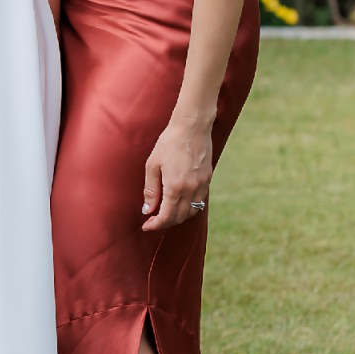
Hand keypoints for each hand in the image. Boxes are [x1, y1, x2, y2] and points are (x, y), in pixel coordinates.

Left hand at [142, 114, 212, 231]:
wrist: (192, 127)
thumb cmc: (169, 143)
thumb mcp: (153, 165)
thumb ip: (151, 189)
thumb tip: (148, 210)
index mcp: (175, 186)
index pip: (167, 216)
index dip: (156, 224)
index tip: (147, 226)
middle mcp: (191, 189)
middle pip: (180, 217)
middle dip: (166, 223)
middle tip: (153, 221)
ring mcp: (202, 185)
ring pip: (192, 211)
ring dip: (179, 217)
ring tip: (166, 213)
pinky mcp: (208, 179)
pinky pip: (199, 201)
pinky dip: (189, 207)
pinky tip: (179, 203)